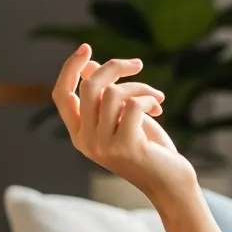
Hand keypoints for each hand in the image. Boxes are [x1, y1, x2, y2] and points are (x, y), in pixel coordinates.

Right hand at [52, 44, 197, 197]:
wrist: (170, 183)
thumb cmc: (149, 148)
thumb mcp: (124, 118)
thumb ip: (105, 95)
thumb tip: (89, 64)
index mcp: (79, 134)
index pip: (61, 95)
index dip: (70, 69)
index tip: (86, 48)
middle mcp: (86, 141)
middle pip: (89, 86)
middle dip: (115, 68)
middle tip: (137, 64)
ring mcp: (104, 145)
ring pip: (112, 93)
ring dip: (140, 87)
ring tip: (156, 98)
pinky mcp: (125, 146)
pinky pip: (133, 105)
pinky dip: (149, 99)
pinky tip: (159, 109)